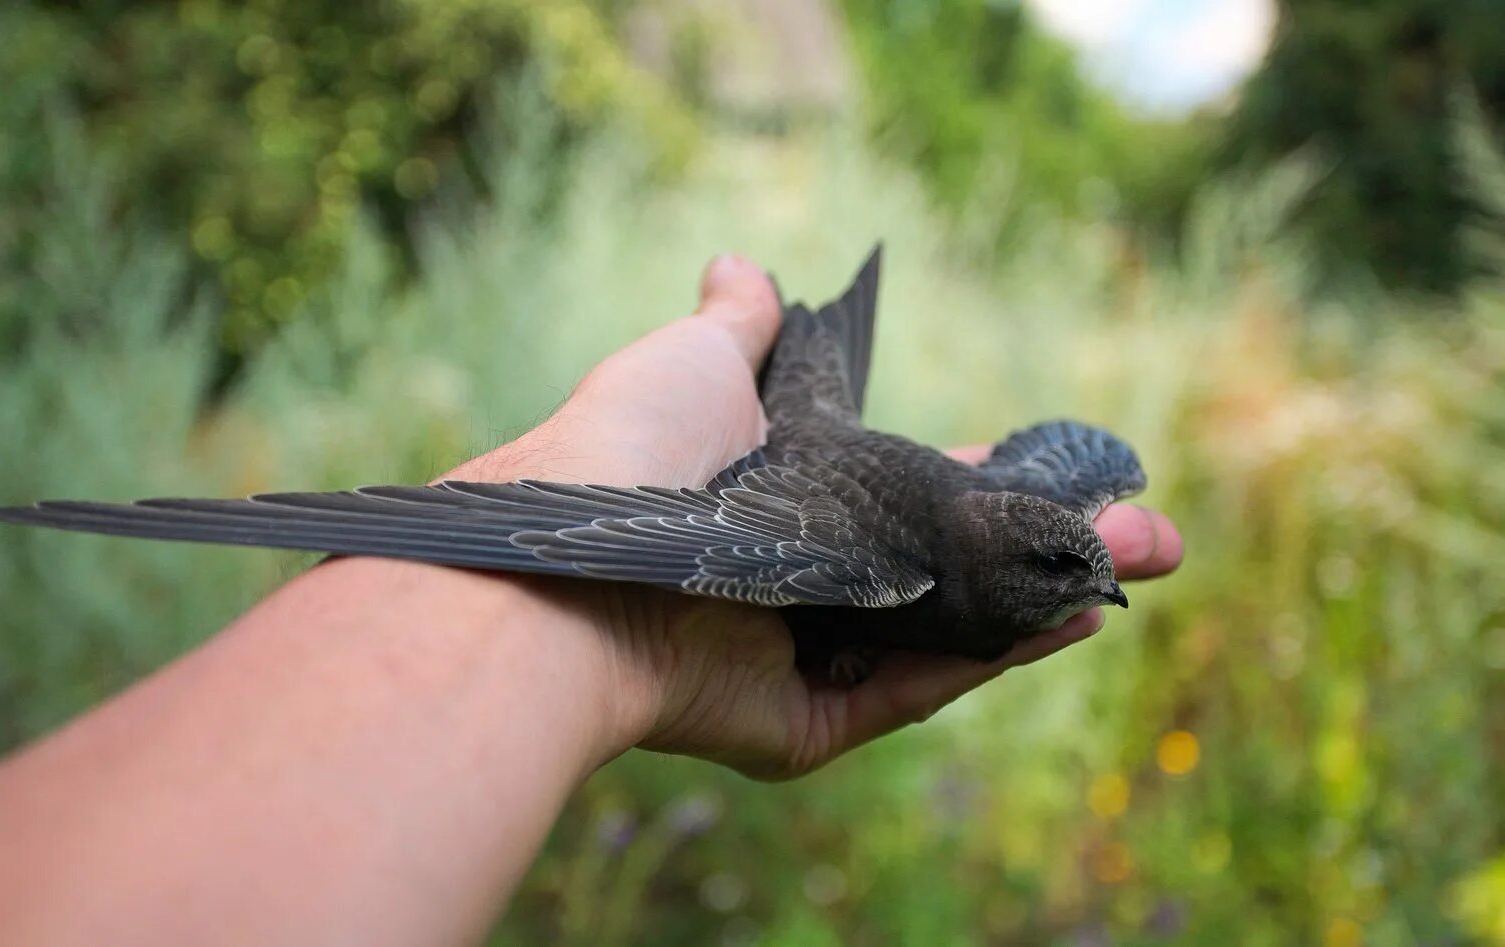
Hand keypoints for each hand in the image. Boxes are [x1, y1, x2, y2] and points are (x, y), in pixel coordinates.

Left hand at [448, 255, 1182, 779]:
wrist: (564, 556)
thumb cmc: (623, 452)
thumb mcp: (689, 362)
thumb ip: (735, 328)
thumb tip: (742, 265)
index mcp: (779, 506)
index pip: (906, 492)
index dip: (989, 478)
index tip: (1060, 462)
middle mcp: (798, 583)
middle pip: (949, 572)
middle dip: (1056, 549)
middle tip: (1153, 532)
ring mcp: (803, 656)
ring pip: (952, 633)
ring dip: (1052, 597)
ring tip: (1147, 558)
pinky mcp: (800, 722)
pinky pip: (914, 689)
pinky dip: (996, 656)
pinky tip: (1074, 613)